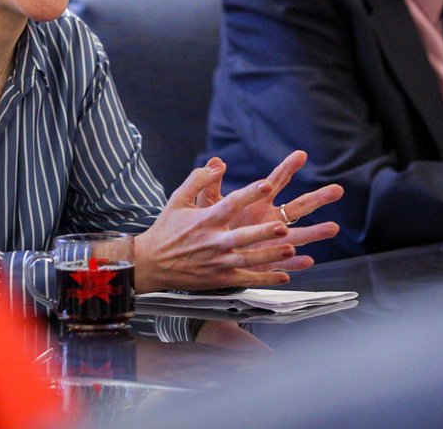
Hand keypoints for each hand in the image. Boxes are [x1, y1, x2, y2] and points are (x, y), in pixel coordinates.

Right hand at [134, 160, 303, 292]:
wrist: (151, 263)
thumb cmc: (167, 228)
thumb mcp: (178, 199)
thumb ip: (199, 180)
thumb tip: (219, 163)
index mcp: (205, 220)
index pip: (230, 204)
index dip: (249, 194)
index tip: (266, 185)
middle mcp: (213, 242)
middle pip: (242, 237)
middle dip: (262, 233)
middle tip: (282, 227)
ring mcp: (218, 263)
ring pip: (248, 260)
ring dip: (270, 255)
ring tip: (291, 249)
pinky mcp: (220, 279)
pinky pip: (246, 279)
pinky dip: (265, 278)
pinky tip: (284, 275)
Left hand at [196, 150, 342, 270]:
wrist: (206, 254)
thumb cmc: (209, 226)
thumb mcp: (208, 204)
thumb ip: (210, 184)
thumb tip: (215, 160)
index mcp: (258, 202)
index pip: (276, 181)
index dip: (288, 168)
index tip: (301, 154)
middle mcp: (271, 219)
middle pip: (299, 206)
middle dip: (318, 198)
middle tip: (337, 190)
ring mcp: (272, 240)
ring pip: (298, 235)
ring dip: (316, 232)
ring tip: (333, 227)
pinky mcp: (268, 260)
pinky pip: (285, 261)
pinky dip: (296, 262)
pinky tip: (308, 260)